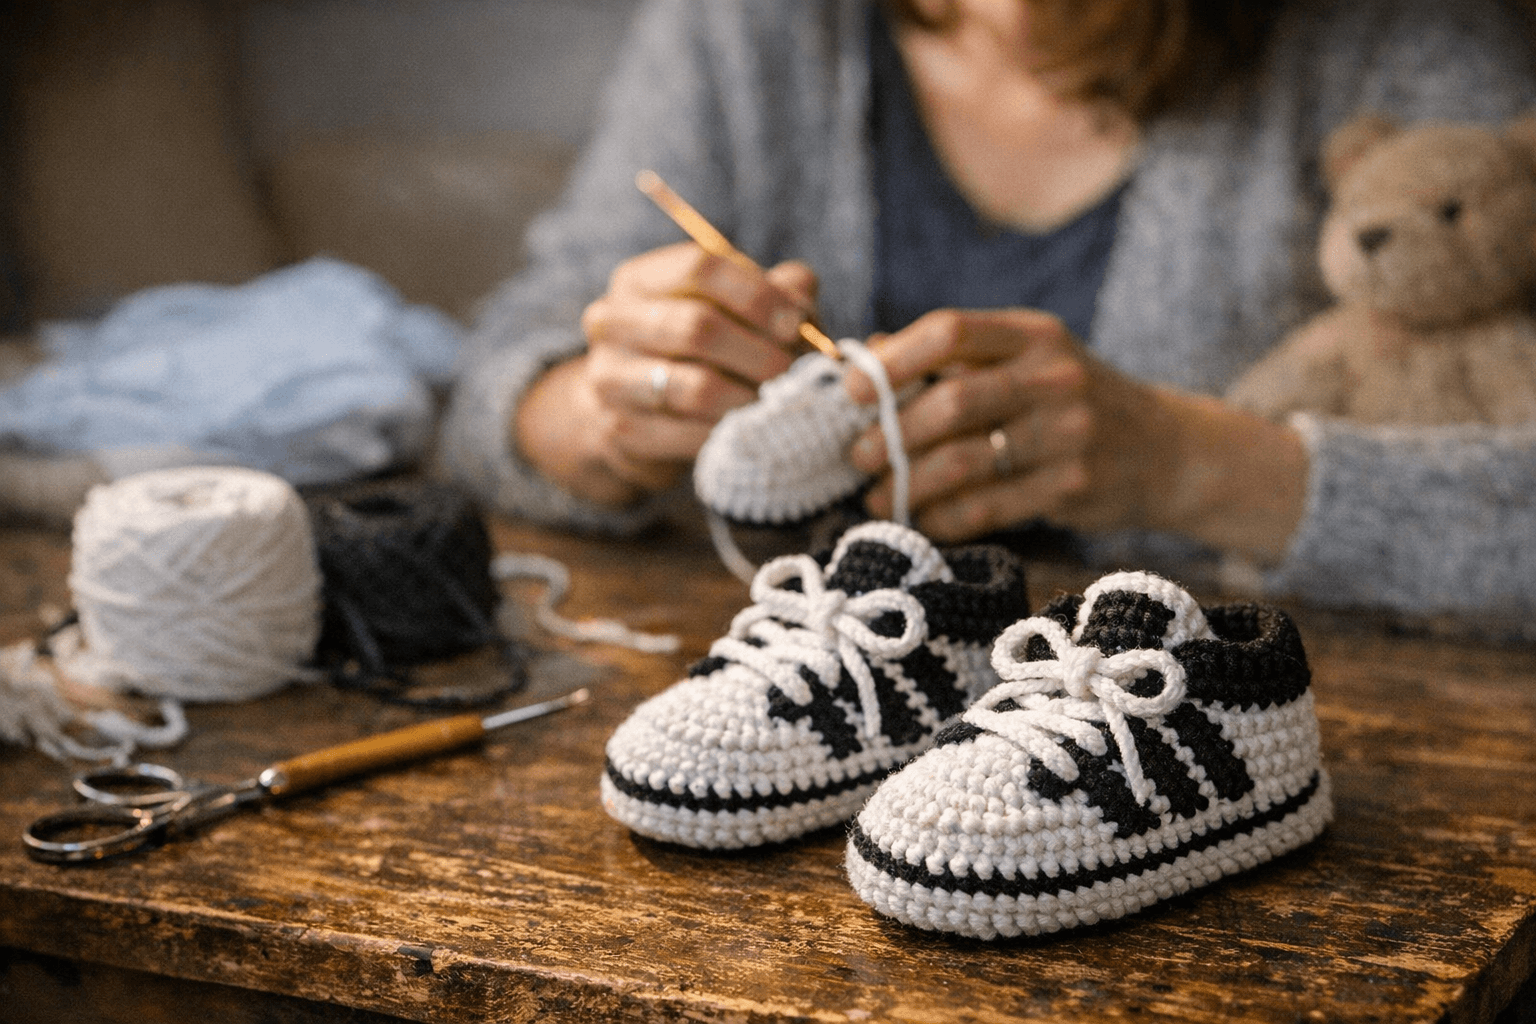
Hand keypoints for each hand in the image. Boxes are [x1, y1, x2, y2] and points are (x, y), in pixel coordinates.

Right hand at [517, 242, 817, 505]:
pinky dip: (733, 433)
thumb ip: (773, 292)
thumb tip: (801, 294)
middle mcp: (612, 321)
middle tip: (795, 372)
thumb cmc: (698, 352)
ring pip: (697, 386)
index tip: (796, 322)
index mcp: (639, 279)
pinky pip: (691, 434)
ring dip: (751, 397)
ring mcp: (609, 378)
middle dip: (761, 352)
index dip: (757, 294)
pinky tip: (753, 430)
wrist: (638, 416)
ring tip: (780, 402)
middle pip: (697, 326)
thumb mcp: (732, 311)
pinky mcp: (620, 430)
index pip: (700, 267)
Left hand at [844, 308, 1306, 562]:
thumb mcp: (1028, 359)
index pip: (950, 330)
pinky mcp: (1072, 487)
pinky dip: (942, 518)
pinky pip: (987, 508)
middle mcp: (1053, 377)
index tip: (852, 391)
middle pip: (951, 401)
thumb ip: (956, 357)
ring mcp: (1068, 434)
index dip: (892, 360)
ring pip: (964, 463)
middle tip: (858, 457)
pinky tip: (920, 519)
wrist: (1166, 449)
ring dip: (907, 485)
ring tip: (875, 497)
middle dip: (891, 434)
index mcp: (1033, 335)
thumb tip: (866, 358)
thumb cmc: (1069, 400)